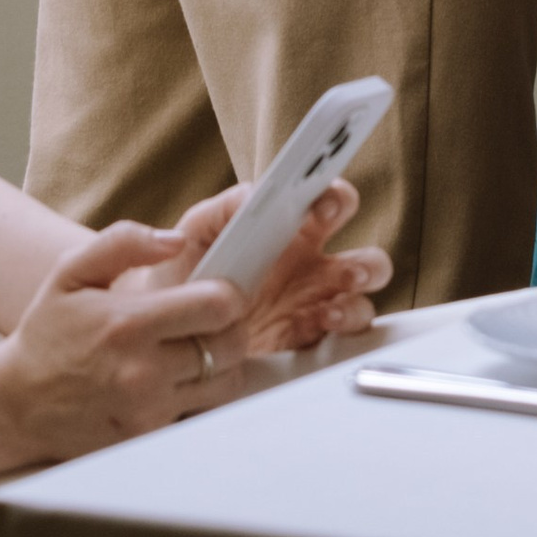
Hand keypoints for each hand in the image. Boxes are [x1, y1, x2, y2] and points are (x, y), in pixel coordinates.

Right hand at [0, 222, 252, 462]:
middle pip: (232, 345)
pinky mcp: (150, 439)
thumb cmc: (48, 332)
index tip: (217, 290)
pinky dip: (201, 395)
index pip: (217, 305)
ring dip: (221, 363)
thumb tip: (176, 240)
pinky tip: (176, 381)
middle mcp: (143, 372)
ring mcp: (149, 411)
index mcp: (128, 323)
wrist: (16, 403)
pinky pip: (202, 412)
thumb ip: (124, 243)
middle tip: (208, 320)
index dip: (229, 292)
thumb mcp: (71, 271)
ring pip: (227, 383)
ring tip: (193, 350)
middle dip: (230, 327)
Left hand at [163, 179, 389, 352]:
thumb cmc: (186, 269)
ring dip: (355, 306)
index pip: (333, 205)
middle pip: (367, 260)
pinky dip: (335, 336)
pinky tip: (314, 330)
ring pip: (362, 303)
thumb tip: (258, 193)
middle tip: (347, 271)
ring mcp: (314, 307)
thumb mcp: (198, 230)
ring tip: (329, 311)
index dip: (338, 199)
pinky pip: (339, 341)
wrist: (170, 326)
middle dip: (366, 265)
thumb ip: (227, 206)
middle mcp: (313, 269)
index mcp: (294, 232)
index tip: (326, 206)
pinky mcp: (305, 343)